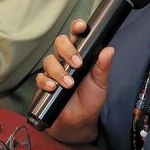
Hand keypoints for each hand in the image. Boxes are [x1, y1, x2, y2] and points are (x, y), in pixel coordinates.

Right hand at [35, 19, 113, 141]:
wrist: (79, 122)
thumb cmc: (90, 100)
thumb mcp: (101, 84)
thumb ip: (103, 67)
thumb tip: (109, 50)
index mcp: (79, 55)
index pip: (76, 37)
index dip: (76, 28)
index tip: (81, 27)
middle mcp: (64, 60)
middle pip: (59, 43)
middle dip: (67, 50)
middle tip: (77, 63)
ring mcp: (53, 72)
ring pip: (48, 60)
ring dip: (58, 70)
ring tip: (68, 83)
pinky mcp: (43, 85)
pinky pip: (39, 78)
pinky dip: (46, 82)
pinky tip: (54, 88)